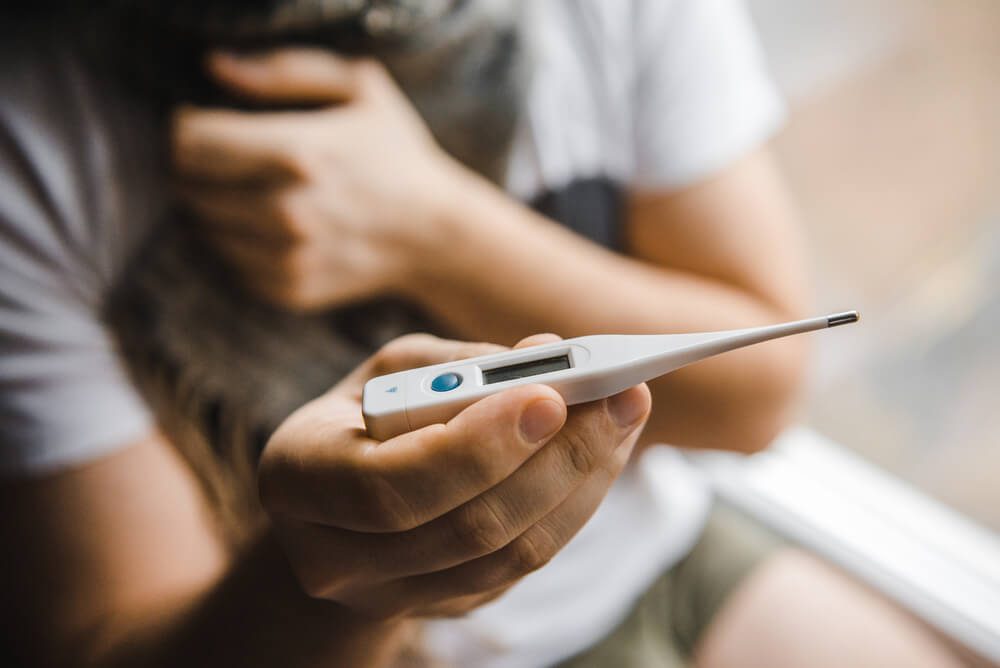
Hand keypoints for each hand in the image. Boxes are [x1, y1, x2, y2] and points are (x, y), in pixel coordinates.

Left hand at [172, 49, 463, 309]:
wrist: (437, 236)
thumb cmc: (396, 154)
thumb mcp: (360, 89)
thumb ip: (286, 70)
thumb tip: (215, 67)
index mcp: (297, 152)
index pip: (192, 140)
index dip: (186, 127)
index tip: (203, 122)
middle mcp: (286, 210)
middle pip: (189, 185)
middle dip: (195, 168)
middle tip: (226, 159)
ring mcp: (286, 256)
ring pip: (203, 227)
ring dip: (213, 207)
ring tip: (250, 191)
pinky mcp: (288, 289)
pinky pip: (230, 263)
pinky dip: (239, 244)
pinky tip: (270, 228)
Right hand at [258, 333, 650, 618]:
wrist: (336, 506)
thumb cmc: (364, 416)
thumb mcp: (392, 370)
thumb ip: (461, 362)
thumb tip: (548, 355)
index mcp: (299, 479)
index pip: (389, 485)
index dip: (475, 448)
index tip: (551, 396)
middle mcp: (335, 556)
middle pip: (466, 529)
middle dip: (557, 458)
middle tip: (621, 396)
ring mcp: (391, 594)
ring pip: (509, 555)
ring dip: (582, 481)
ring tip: (626, 415)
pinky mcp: (445, 605)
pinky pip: (524, 565)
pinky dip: (575, 505)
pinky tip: (603, 453)